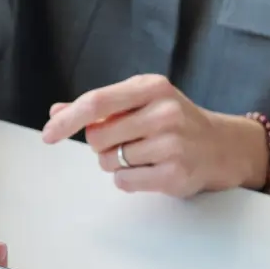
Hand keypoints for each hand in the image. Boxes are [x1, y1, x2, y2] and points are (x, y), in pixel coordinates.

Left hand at [41, 74, 265, 197]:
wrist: (221, 146)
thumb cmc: (173, 121)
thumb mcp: (141, 102)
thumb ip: (100, 107)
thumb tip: (56, 112)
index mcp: (151, 87)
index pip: (97, 102)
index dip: (68, 120)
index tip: (48, 135)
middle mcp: (163, 112)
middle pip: (97, 137)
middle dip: (101, 144)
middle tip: (125, 141)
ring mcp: (171, 143)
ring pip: (109, 162)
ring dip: (115, 163)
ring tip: (142, 154)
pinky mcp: (174, 173)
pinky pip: (123, 182)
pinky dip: (127, 179)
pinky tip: (149, 170)